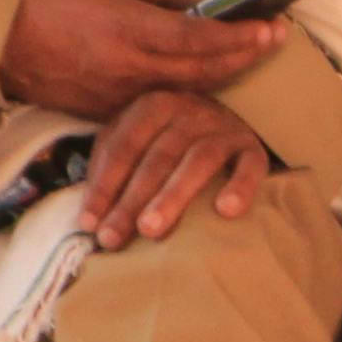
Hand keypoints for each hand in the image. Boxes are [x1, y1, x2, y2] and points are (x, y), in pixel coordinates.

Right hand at [0, 0, 279, 120]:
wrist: (4, 43)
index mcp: (131, 29)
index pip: (200, 38)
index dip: (240, 36)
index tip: (271, 28)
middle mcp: (133, 68)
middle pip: (206, 70)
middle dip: (247, 56)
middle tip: (276, 41)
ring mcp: (123, 95)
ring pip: (190, 91)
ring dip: (226, 76)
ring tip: (252, 57)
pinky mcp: (112, 113)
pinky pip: (164, 104)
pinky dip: (192, 92)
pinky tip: (211, 79)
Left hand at [83, 89, 267, 246]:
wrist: (227, 124)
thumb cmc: (169, 142)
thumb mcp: (134, 143)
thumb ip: (109, 170)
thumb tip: (88, 220)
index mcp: (154, 105)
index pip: (123, 146)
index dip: (104, 186)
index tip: (88, 225)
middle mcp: (190, 109)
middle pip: (157, 157)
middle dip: (131, 200)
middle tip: (113, 237)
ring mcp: (224, 128)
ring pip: (199, 160)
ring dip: (172, 196)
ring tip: (151, 231)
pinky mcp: (253, 147)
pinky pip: (250, 166)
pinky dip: (240, 186)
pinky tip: (226, 211)